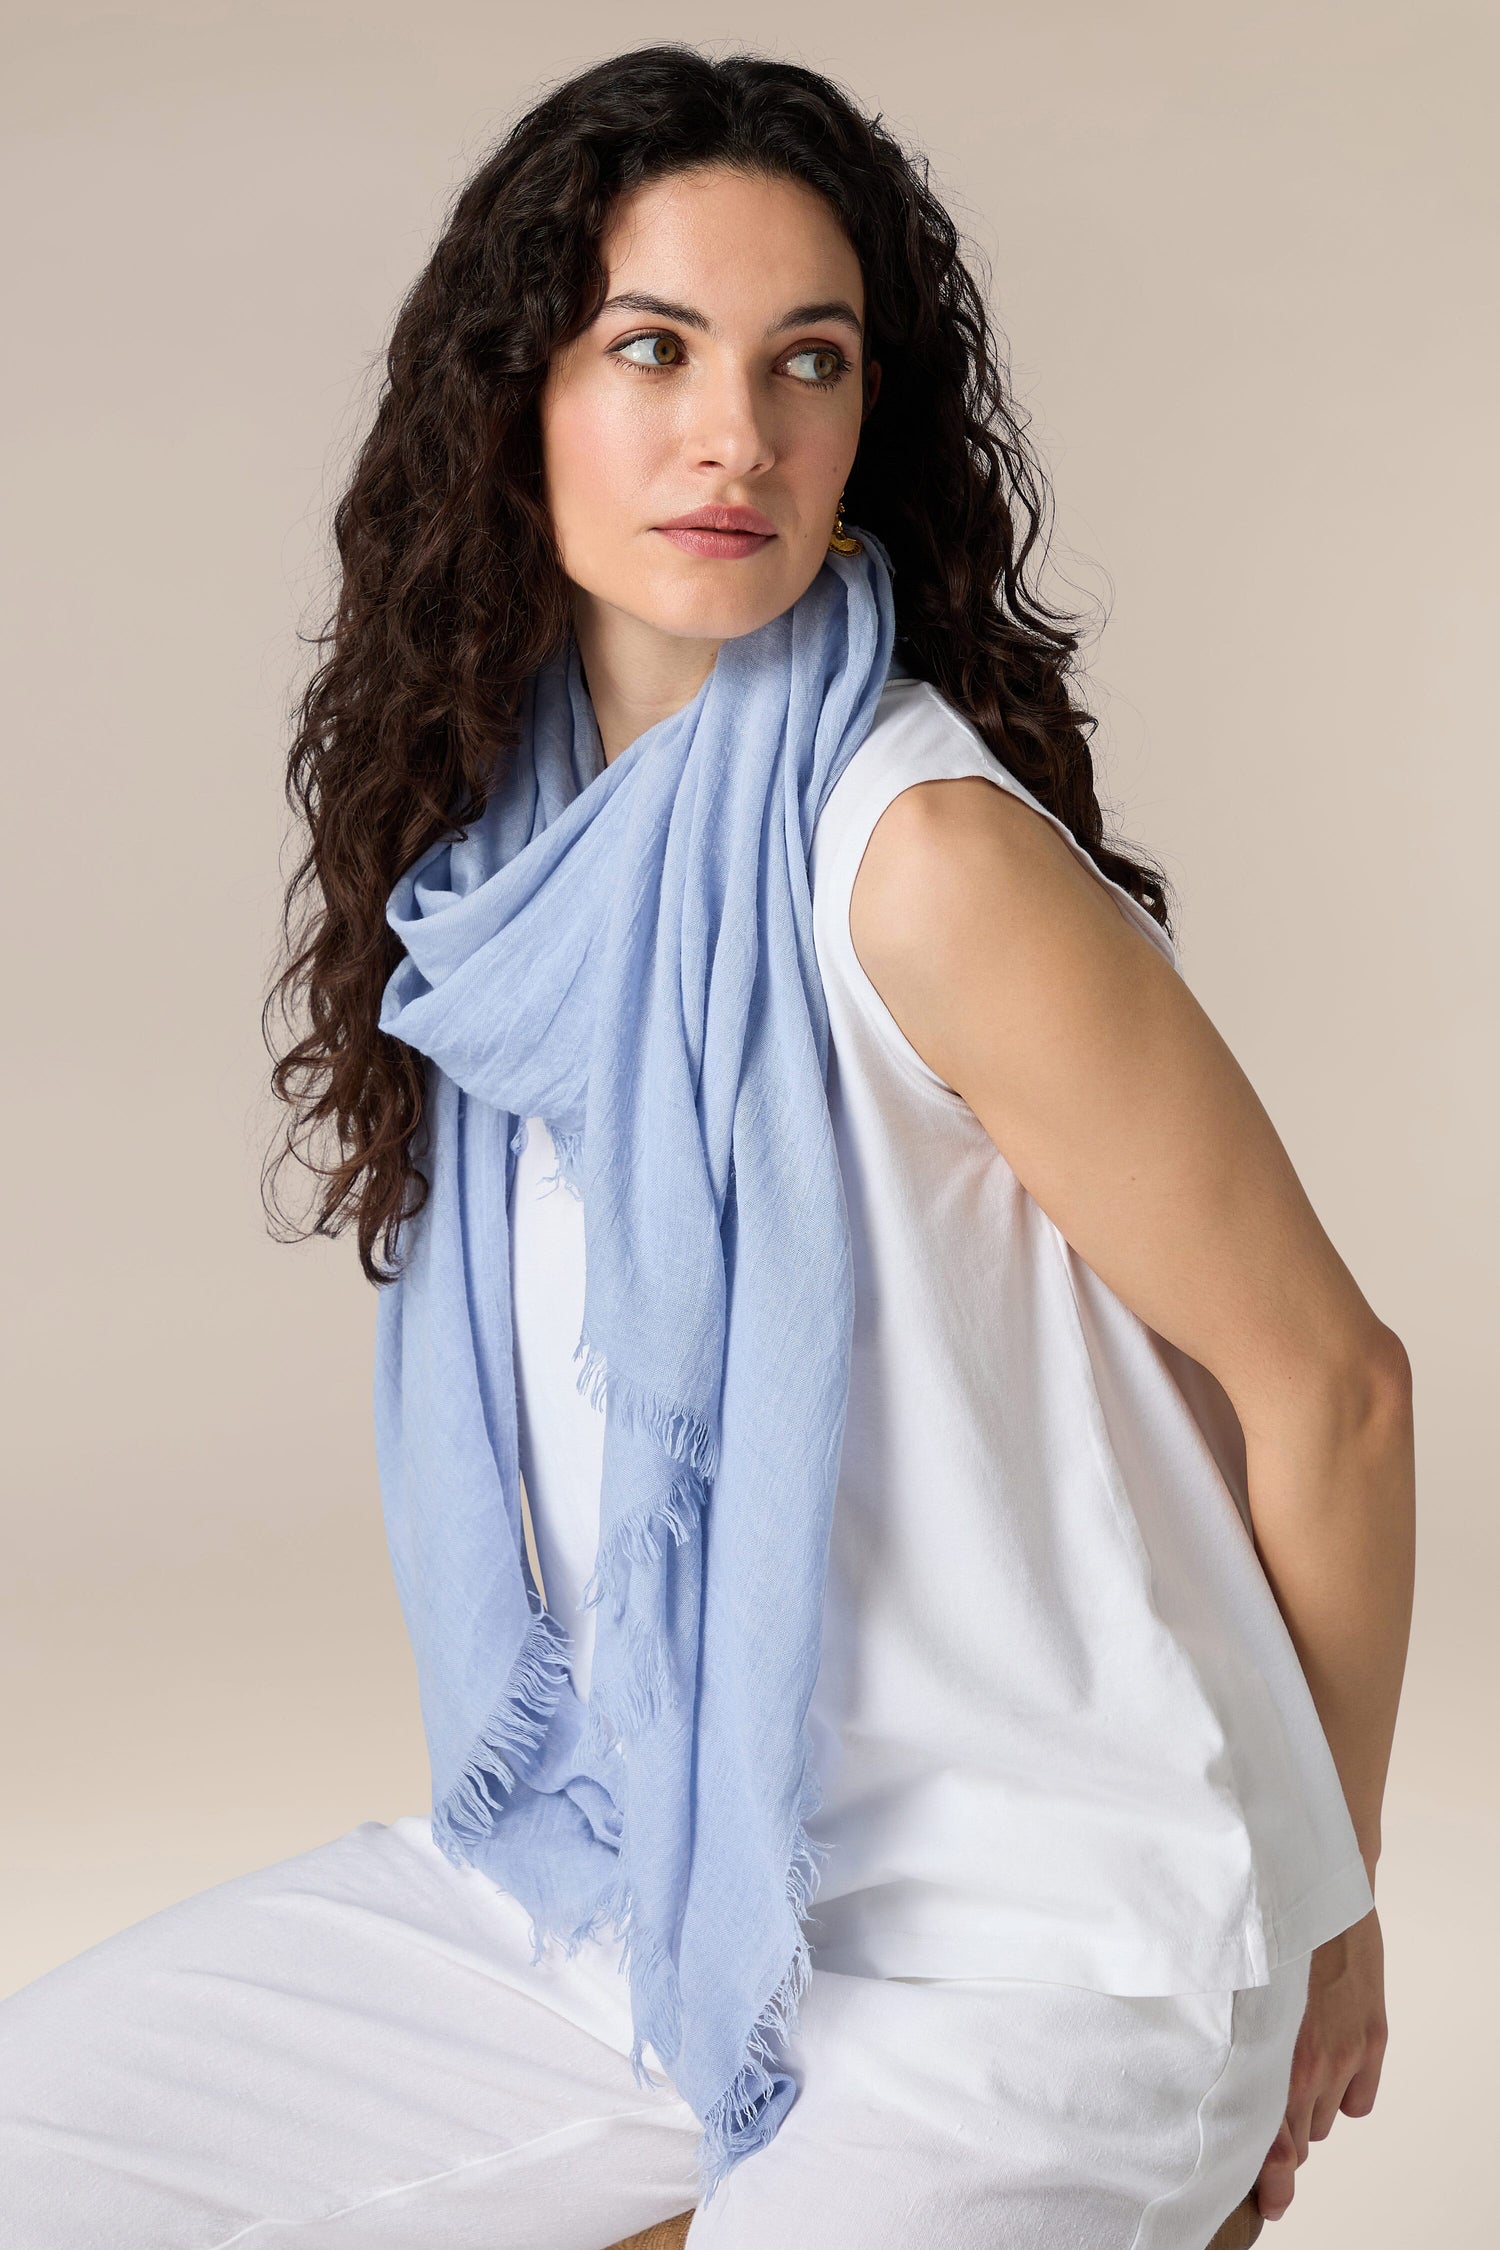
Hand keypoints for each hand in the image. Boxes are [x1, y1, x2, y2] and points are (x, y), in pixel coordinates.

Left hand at [1255, 1907, 1387, 2220]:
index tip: (1266, 2196)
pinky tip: (1326, 2062)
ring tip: (1289, 2063)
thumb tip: (1207, 2089)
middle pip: (1295, 2136)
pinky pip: (1359, 2102)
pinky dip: (1345, 2092)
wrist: (1310, 1888)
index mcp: (1264, 2052)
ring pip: (1324, 2119)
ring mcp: (1345, 2053)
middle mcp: (1309, 2061)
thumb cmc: (1257, 1936)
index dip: (1265, 2175)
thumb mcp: (1229, 1995)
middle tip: (1263, 2099)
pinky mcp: (1372, 2039)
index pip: (1269, 2142)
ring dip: (1307, 2104)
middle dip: (1278, 2128)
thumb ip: (1227, 2047)